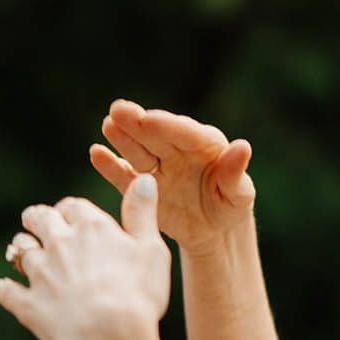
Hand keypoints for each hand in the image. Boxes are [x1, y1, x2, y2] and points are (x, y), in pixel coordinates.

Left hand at [0, 175, 170, 339]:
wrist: (109, 337)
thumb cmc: (138, 294)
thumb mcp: (151, 249)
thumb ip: (143, 213)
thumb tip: (143, 178)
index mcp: (90, 227)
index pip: (73, 206)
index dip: (71, 210)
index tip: (70, 214)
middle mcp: (59, 243)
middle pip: (39, 219)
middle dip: (37, 218)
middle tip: (34, 221)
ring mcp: (40, 273)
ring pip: (20, 250)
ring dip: (20, 248)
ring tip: (23, 253)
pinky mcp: (27, 303)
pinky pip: (7, 291)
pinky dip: (5, 289)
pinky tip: (5, 289)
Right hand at [90, 100, 255, 255]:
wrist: (213, 229)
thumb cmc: (230, 205)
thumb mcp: (240, 194)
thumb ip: (236, 173)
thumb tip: (243, 146)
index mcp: (204, 144)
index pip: (184, 133)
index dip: (166, 126)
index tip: (148, 120)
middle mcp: (177, 149)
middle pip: (155, 135)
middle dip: (137, 123)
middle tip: (118, 110)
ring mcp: (158, 166)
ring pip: (137, 150)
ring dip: (121, 138)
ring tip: (108, 124)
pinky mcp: (143, 186)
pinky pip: (125, 176)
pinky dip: (110, 166)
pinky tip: (96, 153)